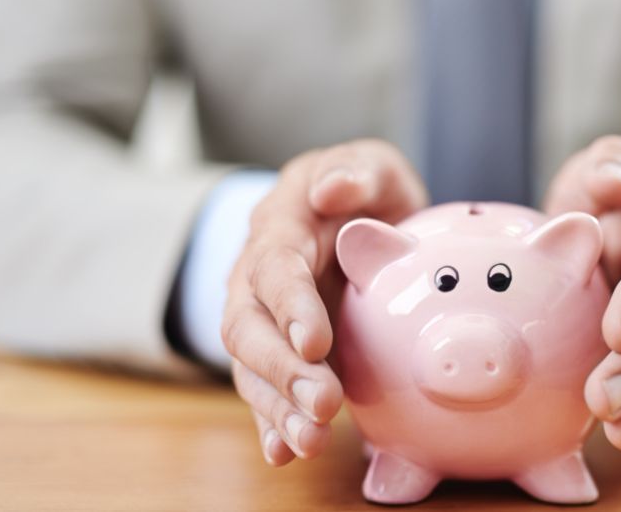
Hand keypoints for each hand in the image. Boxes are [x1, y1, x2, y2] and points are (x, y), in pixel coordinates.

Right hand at [222, 139, 427, 465]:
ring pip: (252, 367)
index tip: (315, 343)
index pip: (275, 268)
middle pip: (248, 327)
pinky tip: (285, 453)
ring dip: (277, 407)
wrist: (352, 218)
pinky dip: (272, 422)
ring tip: (309, 442)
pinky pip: (264, 388)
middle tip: (323, 405)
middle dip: (281, 371)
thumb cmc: (364, 191)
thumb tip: (329, 190)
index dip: (290, 306)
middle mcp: (258, 274)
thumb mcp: (371, 167)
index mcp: (282, 225)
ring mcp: (263, 316)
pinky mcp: (277, 349)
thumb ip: (355, 171)